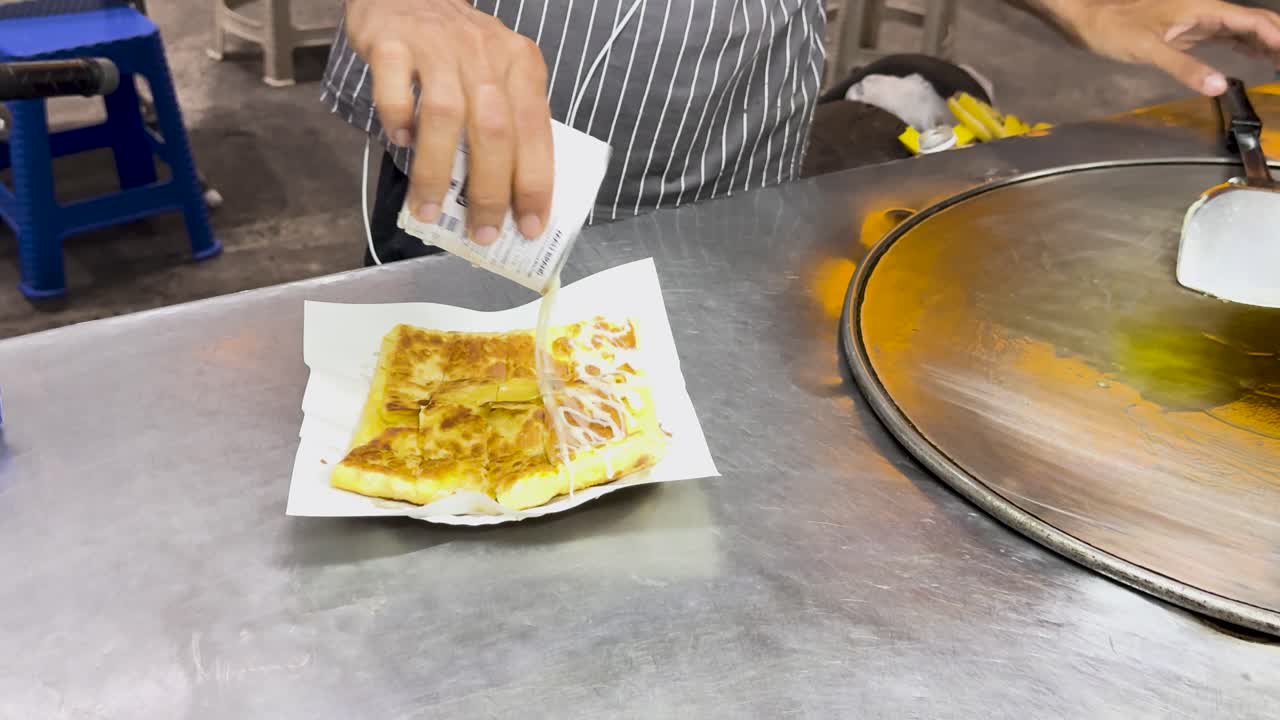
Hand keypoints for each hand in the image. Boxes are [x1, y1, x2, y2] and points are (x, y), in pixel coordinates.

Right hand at [345, 0, 552, 242]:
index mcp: (520, 65)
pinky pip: (396, 88)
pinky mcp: (392, 42)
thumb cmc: (456, 48)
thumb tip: (504, 197)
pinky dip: (398, 119)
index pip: (537, 132)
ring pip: (446, 116)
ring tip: (428, 210)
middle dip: (489, 191)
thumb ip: (504, 122)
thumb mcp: (496, 73)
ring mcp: (438, 46)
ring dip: (438, 172)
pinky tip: (400, 141)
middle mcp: (485, 53)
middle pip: (495, 130)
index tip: (530, 227)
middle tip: (482, 232)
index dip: (535, 184)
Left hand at [1044, 0, 1279, 95]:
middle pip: (1253, 21)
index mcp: (1203, 8)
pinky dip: (1245, 45)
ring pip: (1242, 28)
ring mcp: (1198, 21)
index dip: (1276, 36)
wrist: (1090, 21)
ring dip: (1264, 42)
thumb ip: (1184, 67)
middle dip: (1276, 38)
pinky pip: (1225, 36)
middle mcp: (1206, 11)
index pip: (1251, 20)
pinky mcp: (1188, 32)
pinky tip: (1257, 56)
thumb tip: (1220, 86)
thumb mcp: (1149, 50)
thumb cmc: (1116, 30)